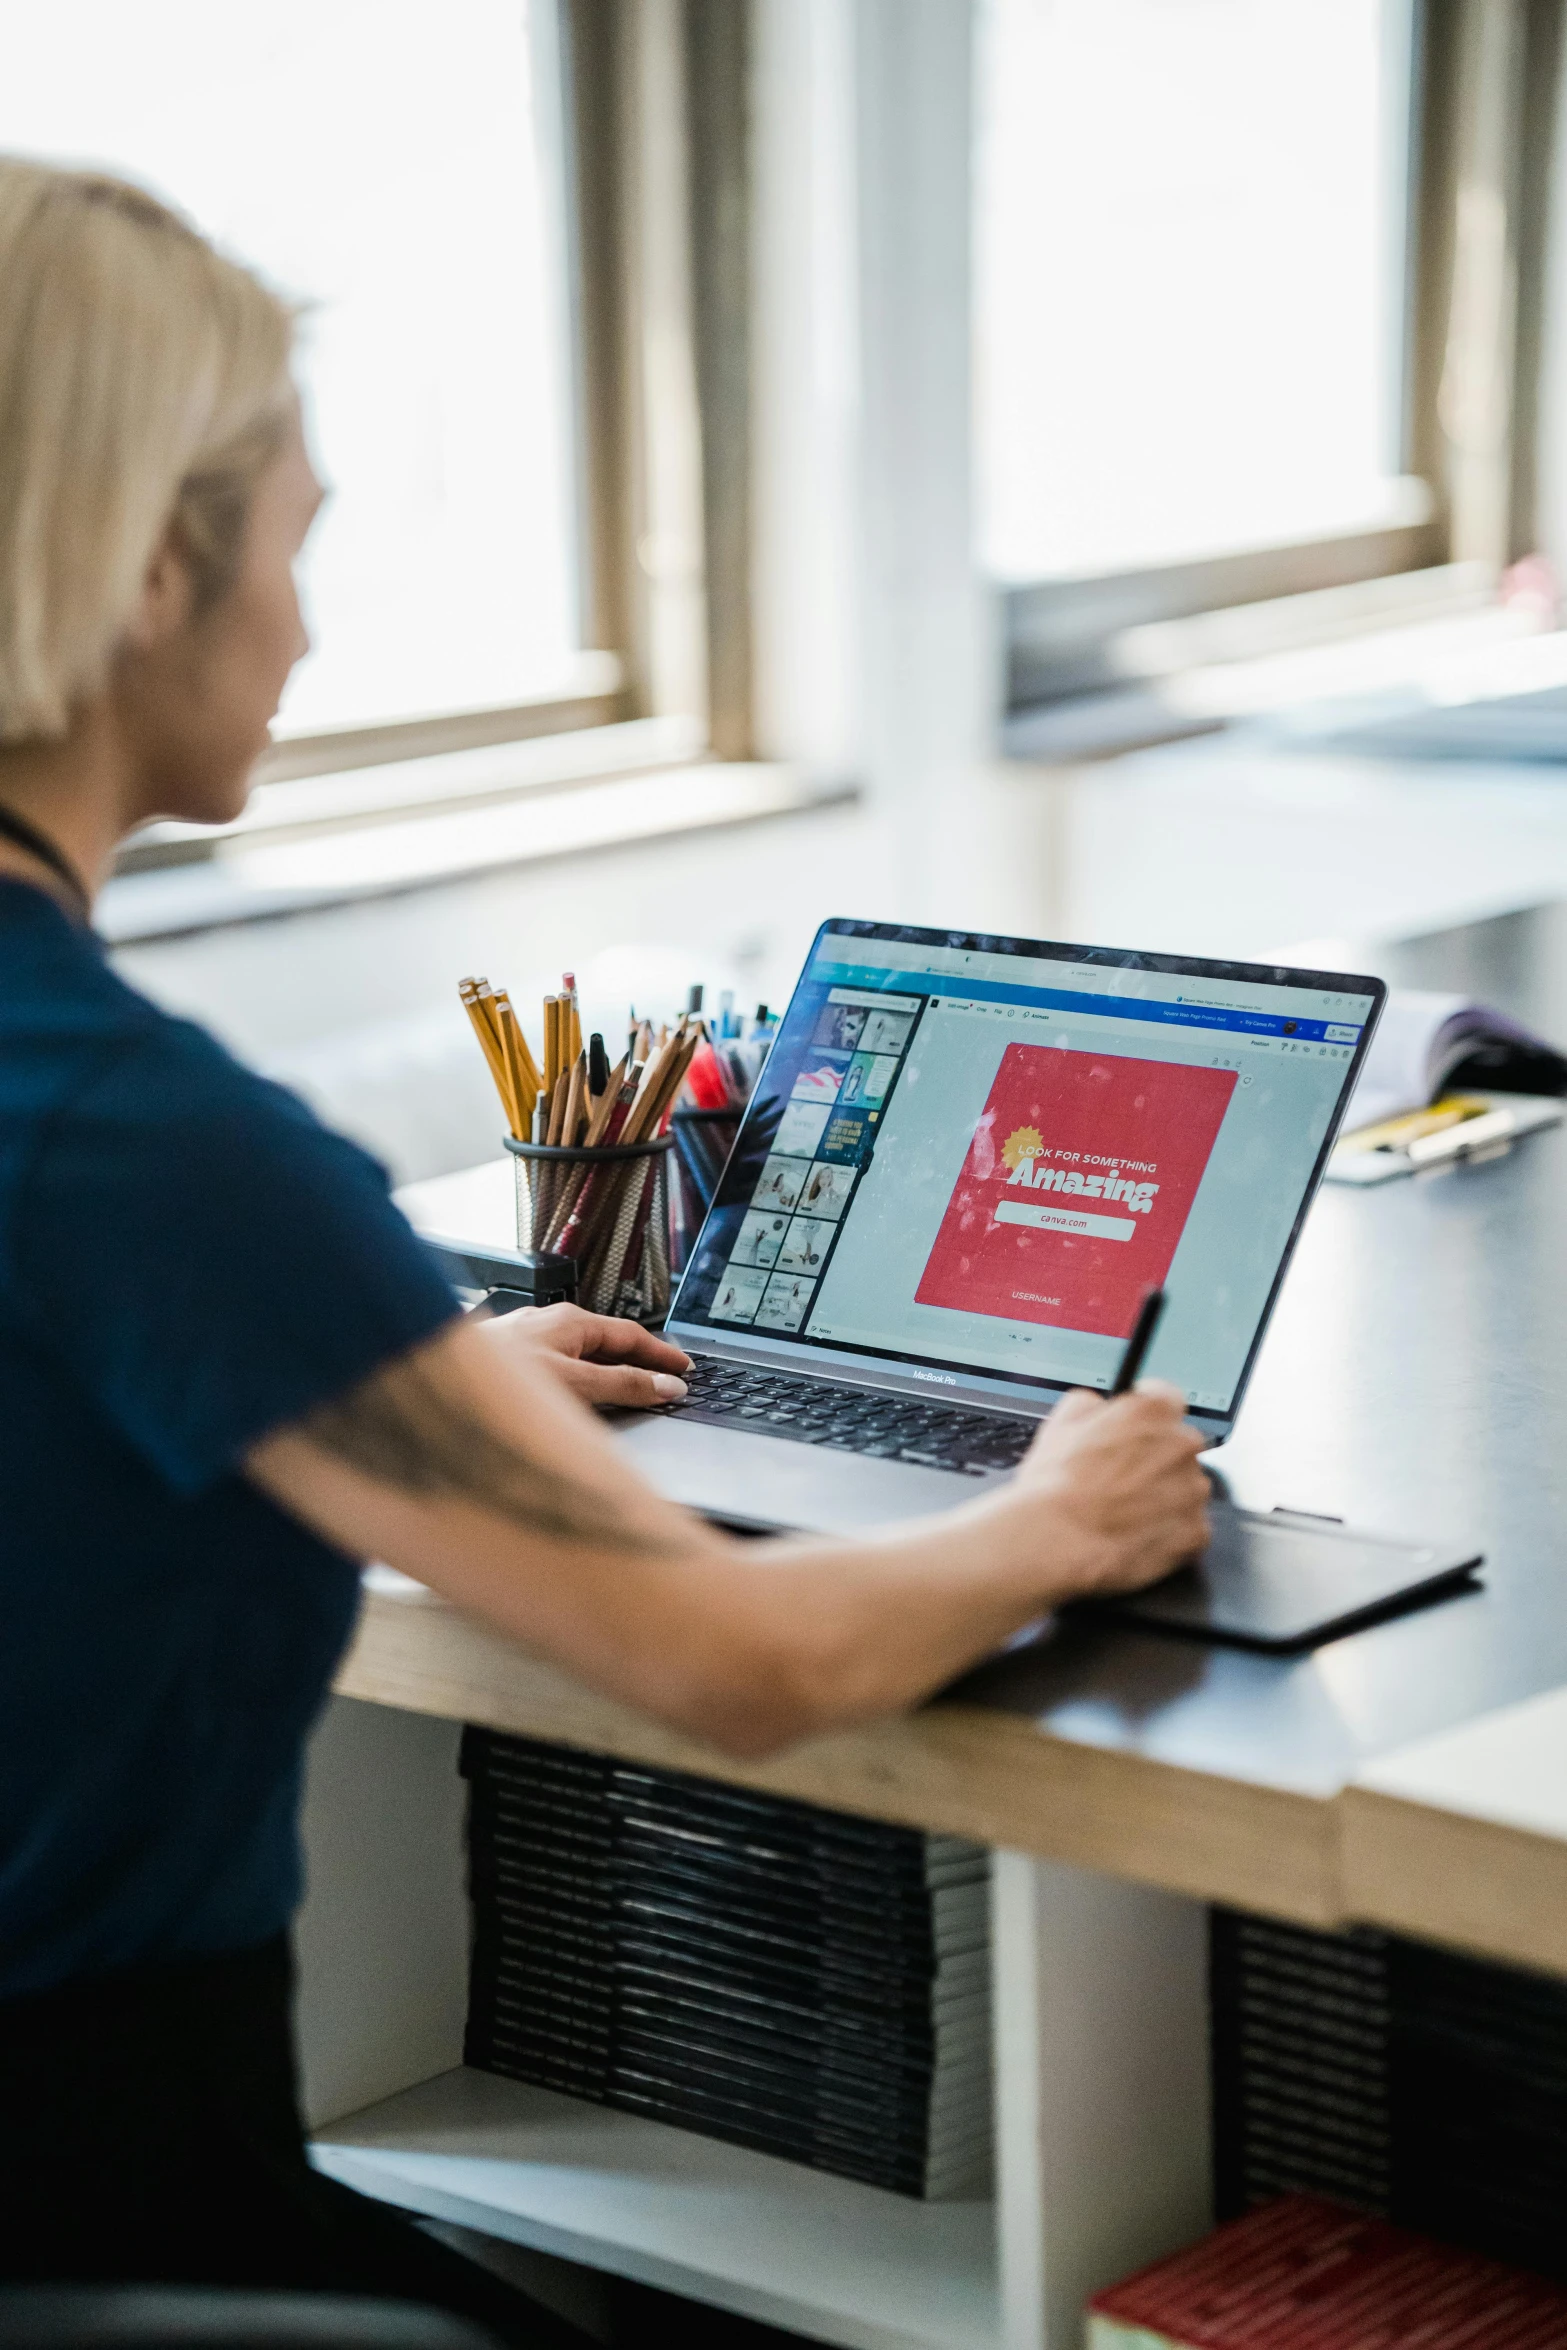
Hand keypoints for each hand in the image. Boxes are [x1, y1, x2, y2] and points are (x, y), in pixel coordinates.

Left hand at [480, 1303, 690, 1408]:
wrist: (424, 1378)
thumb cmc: (492, 1379)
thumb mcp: (572, 1384)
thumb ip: (621, 1386)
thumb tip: (665, 1387)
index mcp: (567, 1322)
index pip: (630, 1335)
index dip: (661, 1355)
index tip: (685, 1370)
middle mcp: (546, 1327)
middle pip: (605, 1345)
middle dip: (637, 1364)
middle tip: (666, 1384)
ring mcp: (525, 1345)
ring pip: (578, 1358)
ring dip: (606, 1375)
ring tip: (630, 1396)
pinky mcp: (507, 1366)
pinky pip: (556, 1371)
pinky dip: (578, 1384)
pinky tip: (575, 1402)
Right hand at [1013, 1380, 1209, 1596]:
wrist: (1059, 1542)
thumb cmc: (1057, 1487)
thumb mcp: (1060, 1423)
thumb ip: (1091, 1405)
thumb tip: (1099, 1407)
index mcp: (1152, 1411)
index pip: (1168, 1397)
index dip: (1148, 1415)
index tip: (1139, 1426)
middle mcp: (1182, 1445)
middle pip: (1180, 1445)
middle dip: (1156, 1458)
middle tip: (1122, 1478)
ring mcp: (1194, 1490)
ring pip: (1186, 1487)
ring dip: (1165, 1495)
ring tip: (1125, 1511)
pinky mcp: (1196, 1530)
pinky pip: (1189, 1526)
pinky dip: (1168, 1531)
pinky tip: (1135, 1533)